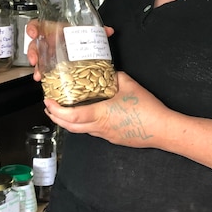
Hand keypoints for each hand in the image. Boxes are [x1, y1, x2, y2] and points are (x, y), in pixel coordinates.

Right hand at [25, 20, 113, 81]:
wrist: (82, 48)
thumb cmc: (80, 38)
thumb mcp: (87, 32)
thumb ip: (97, 31)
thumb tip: (108, 31)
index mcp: (56, 31)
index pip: (39, 25)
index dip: (33, 28)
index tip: (33, 33)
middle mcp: (50, 42)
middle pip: (34, 44)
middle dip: (32, 52)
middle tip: (34, 59)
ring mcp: (49, 54)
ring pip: (38, 59)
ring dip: (36, 67)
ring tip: (38, 75)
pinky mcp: (51, 66)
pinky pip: (43, 69)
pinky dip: (42, 75)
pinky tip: (43, 79)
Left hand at [43, 70, 167, 148]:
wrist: (162, 129)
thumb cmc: (147, 109)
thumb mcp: (129, 84)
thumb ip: (115, 76)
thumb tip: (107, 72)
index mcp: (100, 114)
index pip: (71, 116)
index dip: (56, 110)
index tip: (48, 102)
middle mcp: (100, 127)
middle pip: (71, 127)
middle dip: (56, 118)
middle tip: (49, 108)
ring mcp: (106, 135)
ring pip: (81, 131)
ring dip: (69, 122)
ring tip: (63, 112)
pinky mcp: (113, 139)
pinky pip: (93, 132)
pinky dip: (83, 125)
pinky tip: (87, 116)